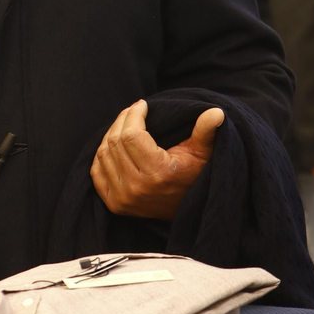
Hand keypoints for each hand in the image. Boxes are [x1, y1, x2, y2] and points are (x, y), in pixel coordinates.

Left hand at [91, 100, 222, 220]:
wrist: (186, 209)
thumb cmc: (195, 175)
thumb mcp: (203, 152)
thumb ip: (206, 131)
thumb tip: (217, 112)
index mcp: (157, 173)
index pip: (132, 135)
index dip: (134, 114)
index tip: (142, 104)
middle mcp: (136, 188)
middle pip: (115, 142)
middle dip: (123, 120)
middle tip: (133, 110)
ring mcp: (123, 198)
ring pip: (103, 154)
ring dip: (112, 133)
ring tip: (126, 124)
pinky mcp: (114, 204)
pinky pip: (97, 171)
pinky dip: (102, 154)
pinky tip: (114, 143)